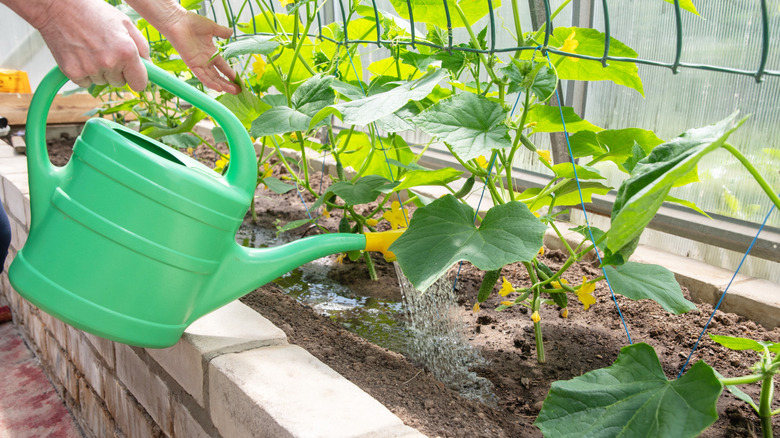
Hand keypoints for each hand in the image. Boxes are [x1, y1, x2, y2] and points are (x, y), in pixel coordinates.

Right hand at [35, 0, 149, 90]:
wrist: (58, 7)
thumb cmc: (94, 13)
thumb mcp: (125, 24)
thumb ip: (142, 47)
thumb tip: (150, 67)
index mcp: (126, 51)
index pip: (140, 84)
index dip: (137, 78)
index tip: (132, 74)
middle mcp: (109, 63)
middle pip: (120, 83)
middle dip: (117, 71)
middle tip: (106, 50)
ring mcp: (90, 69)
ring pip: (102, 82)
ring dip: (100, 71)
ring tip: (92, 49)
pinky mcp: (73, 73)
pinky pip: (85, 82)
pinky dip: (84, 72)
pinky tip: (81, 55)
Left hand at [156, 11, 240, 94]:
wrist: (178, 21)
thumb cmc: (192, 22)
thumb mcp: (212, 28)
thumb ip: (222, 32)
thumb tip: (231, 32)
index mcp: (211, 53)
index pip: (223, 67)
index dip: (231, 74)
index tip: (240, 81)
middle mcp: (205, 61)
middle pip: (219, 76)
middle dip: (229, 84)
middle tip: (239, 91)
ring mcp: (199, 63)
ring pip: (212, 79)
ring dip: (223, 86)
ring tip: (234, 92)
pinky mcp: (192, 64)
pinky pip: (202, 76)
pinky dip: (210, 83)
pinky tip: (219, 89)